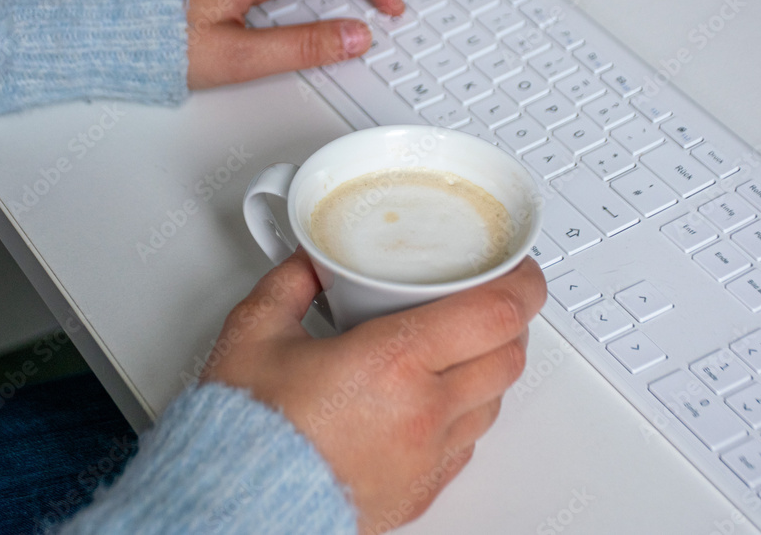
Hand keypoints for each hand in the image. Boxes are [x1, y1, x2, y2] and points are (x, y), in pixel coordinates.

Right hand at [202, 249, 546, 532]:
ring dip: (489, 368)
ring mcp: (427, 457)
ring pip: (495, 403)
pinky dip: (466, 415)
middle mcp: (423, 412)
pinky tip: (435, 400)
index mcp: (393, 361)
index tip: (517, 268)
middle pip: (508, 356)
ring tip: (458, 348)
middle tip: (487, 301)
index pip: (497, 312)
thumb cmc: (246, 428)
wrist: (238, 500)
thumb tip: (310, 260)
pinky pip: (468, 444)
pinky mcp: (421, 491)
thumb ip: (290, 281)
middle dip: (509, 321)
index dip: (522, 282)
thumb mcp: (256, 330)